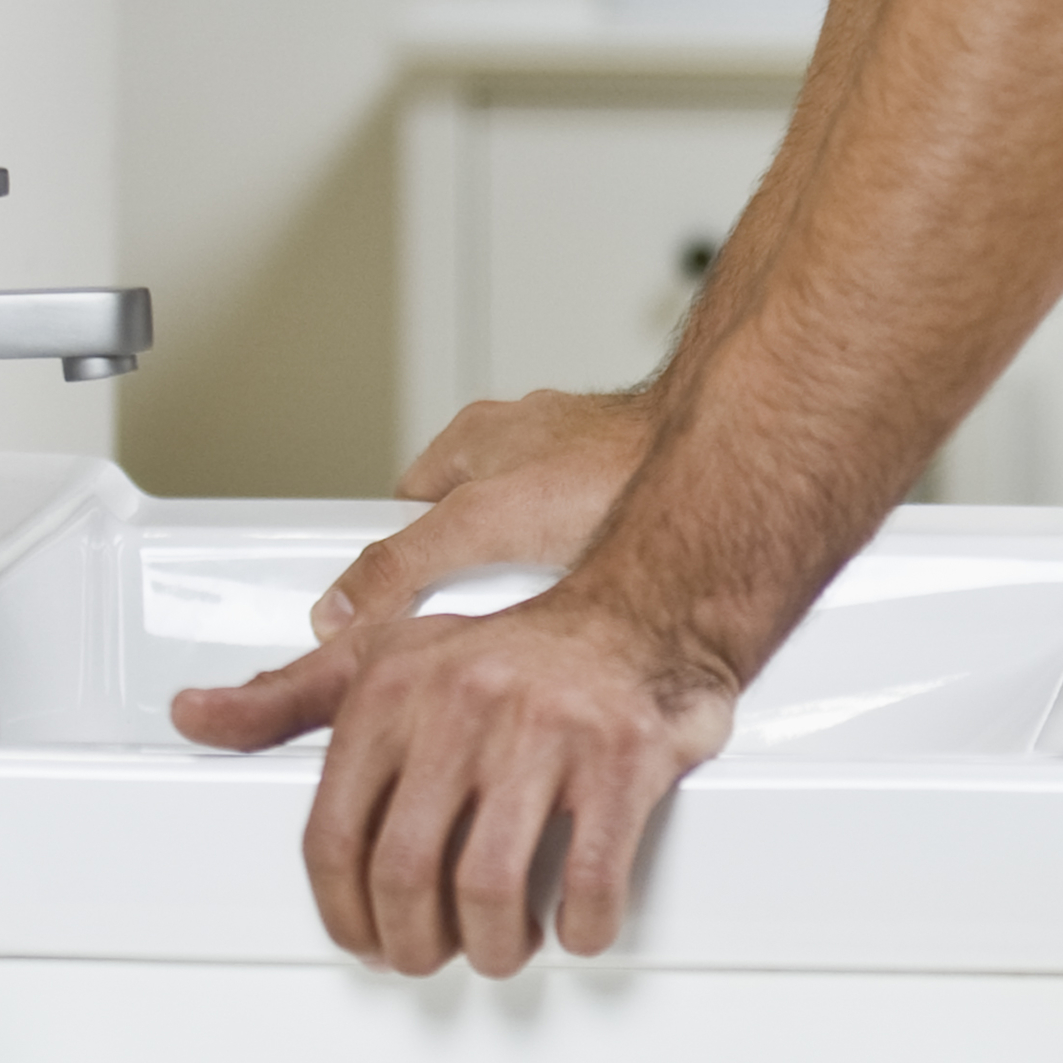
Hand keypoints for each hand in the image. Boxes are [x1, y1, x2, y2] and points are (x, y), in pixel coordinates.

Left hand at [170, 580, 733, 969]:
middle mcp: (465, 707)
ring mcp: (547, 734)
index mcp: (396, 690)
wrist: (644, 610)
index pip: (335, 837)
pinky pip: (590, 881)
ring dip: (495, 947)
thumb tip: (194, 716)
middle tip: (434, 953)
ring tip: (503, 943)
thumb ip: (287, 697)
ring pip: (492, 890)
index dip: (345, 915)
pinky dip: (580, 928)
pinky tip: (575, 923)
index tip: (366, 940)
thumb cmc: (512, 649)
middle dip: (416, 944)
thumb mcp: (388, 656)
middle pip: (408, 876)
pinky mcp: (622, 760)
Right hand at [313, 393, 656, 642]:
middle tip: (475, 623)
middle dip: (464, 584)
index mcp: (472, 440)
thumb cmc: (611, 468)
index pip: (401, 512)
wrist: (719, 467)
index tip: (387, 615)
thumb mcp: (483, 522)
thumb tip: (343, 605)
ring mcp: (571, 475)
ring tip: (538, 615)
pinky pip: (570, 556)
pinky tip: (582, 605)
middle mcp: (520, 448)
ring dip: (521, 587)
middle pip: (460, 536)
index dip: (393, 564)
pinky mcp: (613, 503)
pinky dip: (568, 581)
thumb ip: (404, 562)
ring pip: (518, 550)